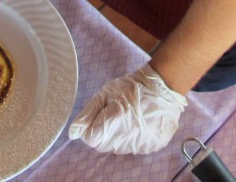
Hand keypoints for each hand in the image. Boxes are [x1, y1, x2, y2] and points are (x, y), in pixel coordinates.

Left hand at [67, 63, 187, 154]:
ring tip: (129, 118)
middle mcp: (127, 136)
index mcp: (113, 120)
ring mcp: (141, 143)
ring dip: (119, 137)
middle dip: (104, 133)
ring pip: (119, 148)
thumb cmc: (131, 87)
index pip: (90, 138)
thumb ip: (87, 115)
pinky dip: (134, 139)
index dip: (92, 127)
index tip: (100, 116)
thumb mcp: (104, 94)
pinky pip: (135, 148)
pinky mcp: (152, 146)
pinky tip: (140, 124)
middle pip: (103, 145)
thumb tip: (73, 133)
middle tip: (115, 115)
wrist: (163, 87)